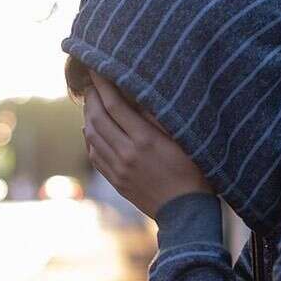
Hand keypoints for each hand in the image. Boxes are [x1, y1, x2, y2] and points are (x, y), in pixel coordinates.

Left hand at [81, 71, 211, 220]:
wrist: (185, 210)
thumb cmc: (192, 170)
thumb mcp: (183, 138)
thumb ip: (158, 118)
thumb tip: (136, 96)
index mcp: (145, 140)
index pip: (115, 105)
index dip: (103, 85)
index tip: (96, 69)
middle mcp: (127, 153)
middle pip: (98, 118)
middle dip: (92, 97)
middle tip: (91, 83)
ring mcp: (118, 169)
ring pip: (92, 137)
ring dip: (88, 116)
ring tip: (91, 102)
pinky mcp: (115, 180)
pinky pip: (94, 155)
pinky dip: (89, 138)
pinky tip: (91, 128)